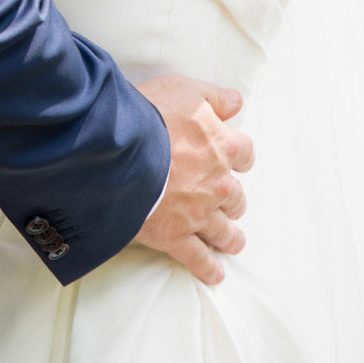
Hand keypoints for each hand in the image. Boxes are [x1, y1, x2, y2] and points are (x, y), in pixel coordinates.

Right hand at [132, 74, 253, 285]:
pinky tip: (215, 274)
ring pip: (224, 232)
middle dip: (231, 199)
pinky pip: (198, 259)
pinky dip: (208, 269)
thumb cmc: (149, 115)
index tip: (233, 160)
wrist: (118, 150)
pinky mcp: (176, 236)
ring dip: (229, 237)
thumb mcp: (183, 89)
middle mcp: (218, 184)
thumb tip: (237, 101)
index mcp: (222, 147)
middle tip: (227, 203)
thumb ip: (213, 97)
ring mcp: (199, 214)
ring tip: (232, 242)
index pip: (245, 154)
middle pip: (236, 197)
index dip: (238, 156)